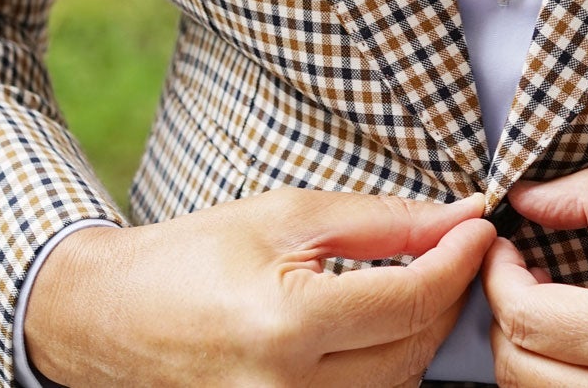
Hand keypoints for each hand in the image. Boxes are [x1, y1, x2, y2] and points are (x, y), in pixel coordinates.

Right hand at [25, 187, 494, 386]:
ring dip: (416, 338)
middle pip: (413, 350)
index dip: (459, 260)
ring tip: (407, 288)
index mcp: (287, 324)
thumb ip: (382, 221)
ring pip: (397, 387)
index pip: (412, 300)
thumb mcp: (287, 216)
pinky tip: (375, 333)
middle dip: (443, 297)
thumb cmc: (192, 256)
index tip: (479, 227)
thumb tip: (460, 217)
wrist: (108, 318)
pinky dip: (383, 370)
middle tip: (449, 251)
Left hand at [481, 168, 587, 386]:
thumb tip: (528, 193)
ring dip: (524, 352)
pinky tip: (576, 345)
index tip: (504, 243)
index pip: (525, 315)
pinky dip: (555, 380)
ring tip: (546, 305)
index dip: (496, 274)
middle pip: (516, 369)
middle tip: (520, 272)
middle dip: (502, 314)